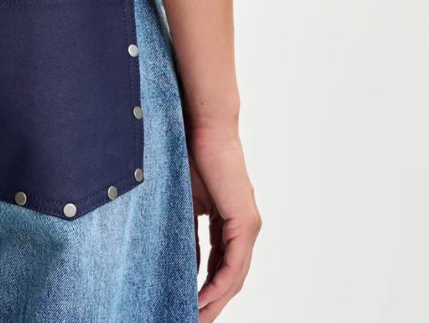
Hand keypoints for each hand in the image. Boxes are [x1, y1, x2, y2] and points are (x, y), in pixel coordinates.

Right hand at [187, 126, 261, 320]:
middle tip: (193, 321)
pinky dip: (219, 285)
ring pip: (234, 276)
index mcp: (229, 221)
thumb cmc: (190, 153)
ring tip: (194, 317)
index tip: (187, 305)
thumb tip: (180, 264)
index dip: (205, 289)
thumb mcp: (184, 202)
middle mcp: (244, 227)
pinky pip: (234, 264)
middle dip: (212, 304)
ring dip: (215, 301)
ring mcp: (248, 225)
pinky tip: (204, 299)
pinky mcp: (246, 221)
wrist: (203, 125)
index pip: (220, 265)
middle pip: (231, 278)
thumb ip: (186, 232)